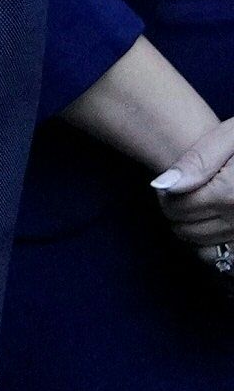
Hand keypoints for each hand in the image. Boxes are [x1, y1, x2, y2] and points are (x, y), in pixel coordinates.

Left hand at [153, 118, 233, 251]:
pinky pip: (228, 254)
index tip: (171, 185)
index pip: (179, 207)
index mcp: (231, 193)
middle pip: (190, 229)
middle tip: (183, 193)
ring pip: (207, 245)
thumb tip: (163, 185)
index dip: (167, 196)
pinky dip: (216, 242)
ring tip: (200, 204)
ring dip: (194, 229)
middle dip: (178, 213)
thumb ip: (198, 160)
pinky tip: (218, 220)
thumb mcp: (231, 136)